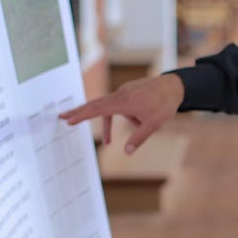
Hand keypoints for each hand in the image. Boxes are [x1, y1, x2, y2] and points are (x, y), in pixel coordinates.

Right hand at [58, 74, 184, 153]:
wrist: (175, 86)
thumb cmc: (165, 104)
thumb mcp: (154, 125)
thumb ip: (139, 138)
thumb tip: (126, 151)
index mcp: (124, 102)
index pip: (98, 110)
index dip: (82, 115)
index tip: (68, 120)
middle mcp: (121, 95)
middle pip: (95, 104)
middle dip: (79, 112)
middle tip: (61, 117)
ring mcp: (123, 91)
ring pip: (113, 109)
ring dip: (120, 121)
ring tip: (142, 122)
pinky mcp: (128, 91)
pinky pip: (122, 106)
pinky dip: (127, 116)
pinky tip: (142, 119)